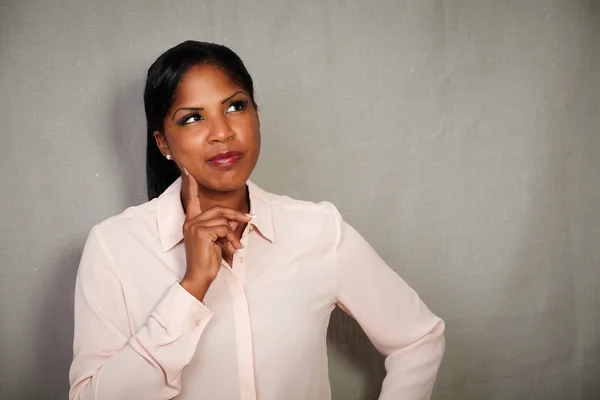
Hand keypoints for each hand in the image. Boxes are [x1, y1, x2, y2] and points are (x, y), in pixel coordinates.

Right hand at [179, 168, 251, 299]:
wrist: (200, 276)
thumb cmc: (207, 261)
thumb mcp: (216, 240)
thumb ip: (222, 227)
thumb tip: (237, 219)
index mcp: (191, 223)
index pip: (191, 200)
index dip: (191, 186)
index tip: (188, 171)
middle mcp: (190, 222)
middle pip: (217, 209)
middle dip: (235, 214)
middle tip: (249, 218)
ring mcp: (194, 226)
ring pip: (223, 220)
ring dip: (233, 234)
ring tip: (234, 247)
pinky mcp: (201, 232)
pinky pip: (224, 228)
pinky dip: (231, 238)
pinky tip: (231, 248)